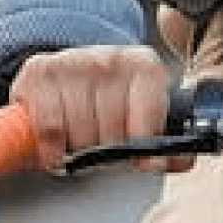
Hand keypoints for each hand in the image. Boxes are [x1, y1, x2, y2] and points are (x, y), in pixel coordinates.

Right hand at [11, 43, 174, 173]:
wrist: (71, 73)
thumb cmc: (112, 103)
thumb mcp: (145, 117)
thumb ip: (169, 143)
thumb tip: (181, 159)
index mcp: (145, 66)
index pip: (149, 110)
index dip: (146, 142)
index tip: (146, 164)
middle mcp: (110, 58)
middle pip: (113, 127)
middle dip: (109, 151)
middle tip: (104, 153)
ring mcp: (74, 61)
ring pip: (81, 131)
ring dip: (79, 151)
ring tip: (81, 147)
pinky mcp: (41, 70)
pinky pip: (49, 126)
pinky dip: (52, 149)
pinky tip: (57, 151)